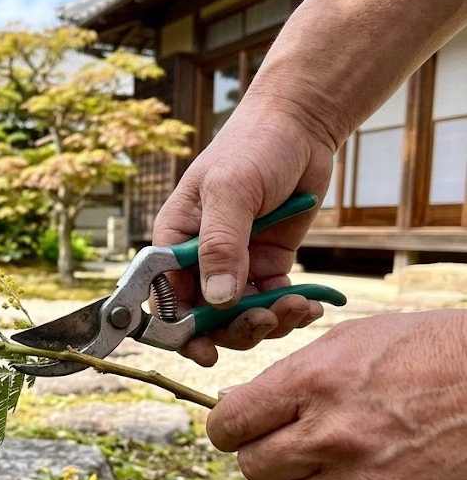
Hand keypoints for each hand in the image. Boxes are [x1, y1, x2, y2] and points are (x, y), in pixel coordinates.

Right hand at [152, 100, 336, 365]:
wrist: (300, 126)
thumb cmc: (253, 148)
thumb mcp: (230, 192)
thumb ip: (220, 246)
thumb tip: (217, 301)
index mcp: (174, 242)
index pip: (167, 299)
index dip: (181, 331)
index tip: (205, 353)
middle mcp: (200, 259)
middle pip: (206, 317)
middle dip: (234, 328)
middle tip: (265, 321)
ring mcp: (235, 264)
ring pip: (241, 315)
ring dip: (268, 321)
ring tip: (297, 308)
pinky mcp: (267, 264)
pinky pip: (272, 302)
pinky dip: (290, 310)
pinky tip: (311, 304)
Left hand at [207, 310, 466, 479]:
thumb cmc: (428, 350)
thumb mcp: (351, 340)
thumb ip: (289, 375)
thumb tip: (235, 403)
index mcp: (315, 382)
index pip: (229, 425)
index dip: (227, 428)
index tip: (237, 428)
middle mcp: (335, 435)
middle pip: (253, 467)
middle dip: (264, 453)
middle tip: (290, 441)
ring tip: (334, 459)